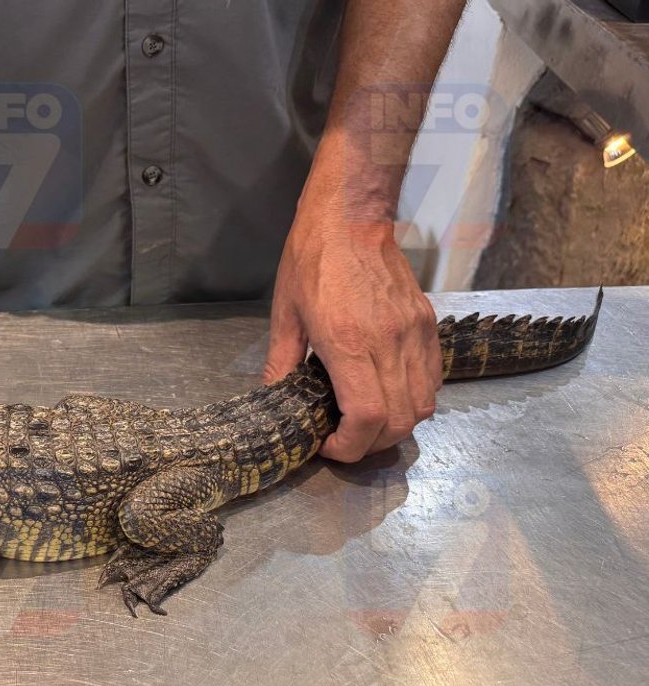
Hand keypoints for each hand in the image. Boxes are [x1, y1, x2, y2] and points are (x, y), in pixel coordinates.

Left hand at [263, 191, 440, 462]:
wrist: (351, 217)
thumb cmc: (312, 260)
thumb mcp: (285, 313)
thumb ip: (282, 362)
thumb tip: (274, 396)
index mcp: (348, 342)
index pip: (367, 417)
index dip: (350, 445)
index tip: (329, 445)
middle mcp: (388, 343)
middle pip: (399, 421)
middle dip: (371, 444)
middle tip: (345, 439)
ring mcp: (414, 334)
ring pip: (422, 405)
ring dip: (396, 425)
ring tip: (366, 420)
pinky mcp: (428, 324)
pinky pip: (432, 379)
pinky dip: (414, 399)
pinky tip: (388, 392)